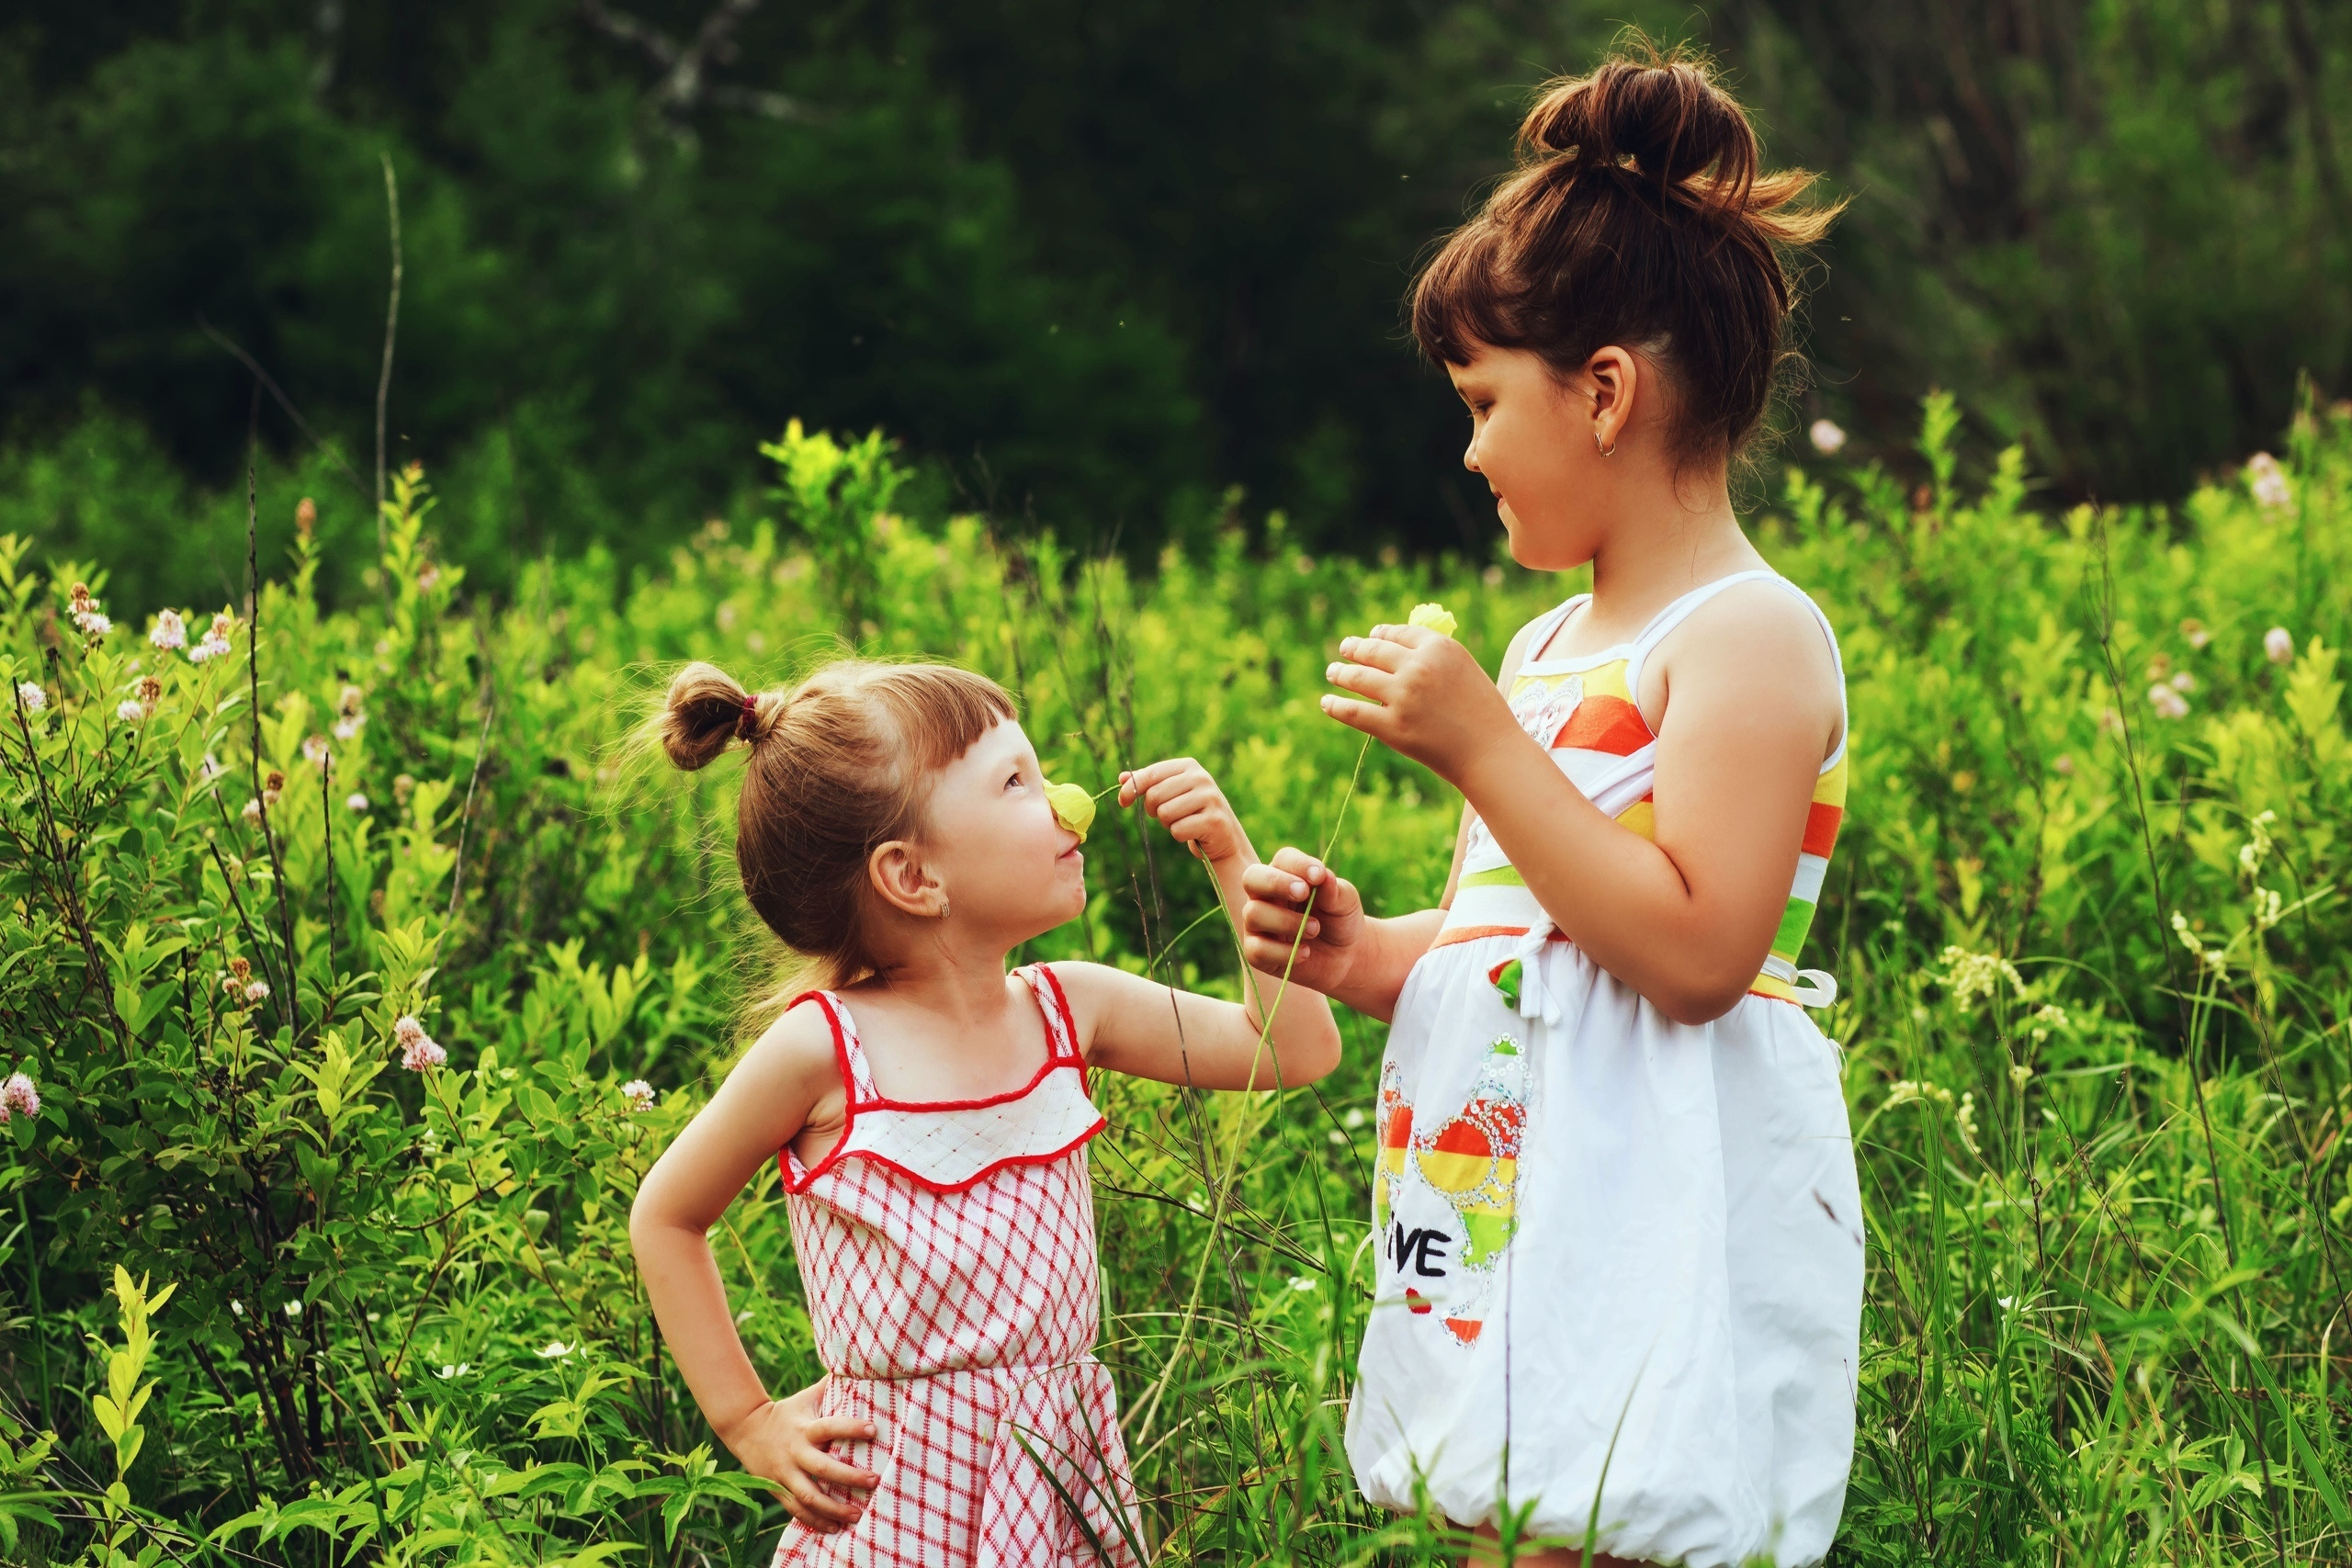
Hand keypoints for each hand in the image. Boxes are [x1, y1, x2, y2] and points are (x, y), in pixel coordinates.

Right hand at [721, 1379, 878, 1532]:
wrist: (746, 1429)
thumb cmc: (787, 1411)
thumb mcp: (806, 1397)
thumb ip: (830, 1386)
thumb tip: (856, 1365)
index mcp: (804, 1429)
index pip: (829, 1427)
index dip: (850, 1428)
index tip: (874, 1430)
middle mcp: (795, 1453)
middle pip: (822, 1469)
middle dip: (849, 1477)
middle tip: (874, 1481)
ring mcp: (785, 1475)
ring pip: (809, 1497)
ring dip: (833, 1509)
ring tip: (858, 1516)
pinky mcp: (778, 1490)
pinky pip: (797, 1511)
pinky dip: (815, 1522)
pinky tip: (834, 1529)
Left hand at [1120, 757, 1250, 864]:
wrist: (1223, 835)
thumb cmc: (1191, 811)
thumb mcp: (1171, 792)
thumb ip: (1148, 783)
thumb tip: (1122, 778)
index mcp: (1188, 766)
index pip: (1150, 774)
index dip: (1131, 789)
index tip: (1123, 802)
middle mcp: (1201, 778)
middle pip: (1155, 795)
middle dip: (1153, 810)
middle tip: (1164, 816)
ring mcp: (1210, 798)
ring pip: (1165, 813)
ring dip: (1167, 823)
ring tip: (1182, 822)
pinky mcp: (1214, 820)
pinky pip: (1178, 830)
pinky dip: (1179, 835)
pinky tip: (1192, 832)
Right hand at [1239, 847, 1364, 992]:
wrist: (1344, 956)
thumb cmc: (1340, 919)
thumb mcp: (1346, 902)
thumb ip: (1335, 890)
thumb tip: (1324, 877)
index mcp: (1287, 874)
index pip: (1283, 860)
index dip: (1299, 865)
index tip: (1319, 876)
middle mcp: (1265, 895)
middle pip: (1251, 878)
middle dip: (1275, 883)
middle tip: (1302, 893)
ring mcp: (1257, 923)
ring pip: (1254, 914)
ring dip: (1286, 921)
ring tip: (1315, 930)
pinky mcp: (1256, 952)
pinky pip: (1257, 950)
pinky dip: (1282, 952)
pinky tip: (1305, 953)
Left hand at [1323, 623, 1514, 779]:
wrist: (1491, 752)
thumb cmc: (1483, 712)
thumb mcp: (1464, 669)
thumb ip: (1433, 656)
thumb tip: (1396, 646)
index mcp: (1439, 647)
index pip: (1398, 633)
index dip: (1380, 634)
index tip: (1370, 637)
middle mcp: (1418, 666)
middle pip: (1373, 651)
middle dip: (1354, 649)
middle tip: (1344, 649)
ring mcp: (1403, 696)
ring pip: (1358, 678)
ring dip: (1340, 673)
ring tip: (1333, 672)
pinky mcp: (1393, 727)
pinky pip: (1353, 712)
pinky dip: (1335, 706)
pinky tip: (1327, 703)